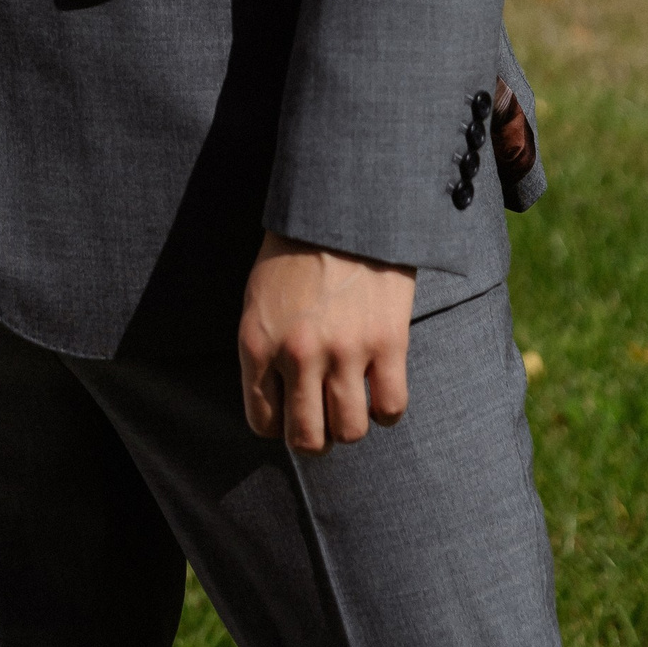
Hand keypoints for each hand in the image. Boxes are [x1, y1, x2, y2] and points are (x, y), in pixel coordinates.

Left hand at [238, 231, 415, 452]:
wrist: (341, 207)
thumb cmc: (293, 252)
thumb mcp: (258, 299)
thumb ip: (263, 351)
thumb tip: (276, 403)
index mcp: (257, 343)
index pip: (262, 422)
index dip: (279, 426)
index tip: (291, 415)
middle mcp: (297, 354)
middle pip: (307, 438)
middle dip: (315, 439)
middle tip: (323, 423)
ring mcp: (344, 350)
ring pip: (350, 431)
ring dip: (351, 425)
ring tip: (351, 404)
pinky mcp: (387, 343)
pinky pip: (390, 408)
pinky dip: (386, 411)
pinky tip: (379, 391)